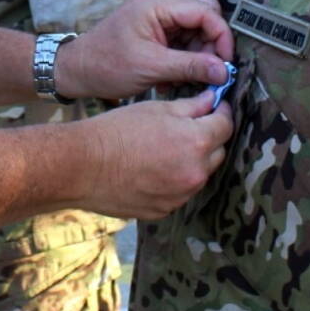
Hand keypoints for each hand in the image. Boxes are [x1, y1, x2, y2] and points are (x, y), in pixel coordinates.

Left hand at [57, 0, 232, 100]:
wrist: (78, 69)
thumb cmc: (107, 66)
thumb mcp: (151, 68)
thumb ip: (190, 66)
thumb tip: (224, 72)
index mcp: (157, 3)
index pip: (206, 11)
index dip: (222, 36)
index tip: (226, 64)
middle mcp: (160, 1)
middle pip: (205, 14)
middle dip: (212, 43)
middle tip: (211, 70)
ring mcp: (158, 12)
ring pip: (197, 26)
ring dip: (199, 51)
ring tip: (189, 77)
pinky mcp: (156, 26)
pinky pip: (184, 35)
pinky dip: (186, 55)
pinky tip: (176, 75)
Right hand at [77, 92, 233, 219]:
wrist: (83, 167)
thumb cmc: (117, 131)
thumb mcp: (156, 109)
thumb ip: (191, 107)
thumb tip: (212, 100)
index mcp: (196, 142)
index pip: (226, 126)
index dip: (222, 113)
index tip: (216, 107)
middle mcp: (195, 173)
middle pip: (217, 153)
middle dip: (208, 139)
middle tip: (189, 128)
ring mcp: (181, 195)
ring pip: (199, 174)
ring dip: (192, 162)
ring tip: (165, 150)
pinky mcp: (165, 210)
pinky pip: (179, 192)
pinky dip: (174, 181)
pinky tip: (153, 170)